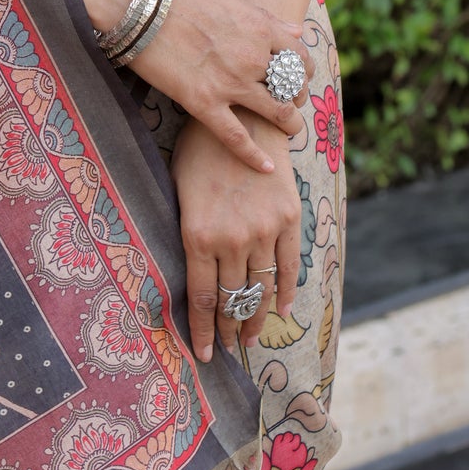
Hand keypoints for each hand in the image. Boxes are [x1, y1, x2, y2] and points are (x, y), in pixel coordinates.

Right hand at [125, 0, 312, 174]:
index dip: (305, 70)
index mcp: (260, 28)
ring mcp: (230, 83)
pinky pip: (236, 137)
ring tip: (291, 131)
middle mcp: (253, 57)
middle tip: (293, 103)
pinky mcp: (204, 103)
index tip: (301, 77)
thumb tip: (295, 29)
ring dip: (289, 125)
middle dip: (297, 97)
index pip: (299, 55)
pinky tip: (266, 167)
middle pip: (292, 86)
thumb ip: (263, 17)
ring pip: (276, 113)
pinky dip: (254, 156)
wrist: (142, 7)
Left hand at [170, 110, 302, 361]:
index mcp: (198, 234)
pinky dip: (286, 293)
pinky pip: (289, 267)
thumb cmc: (200, 148)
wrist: (243, 113)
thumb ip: (187, 233)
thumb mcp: (179, 189)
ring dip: (255, 318)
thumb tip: (188, 275)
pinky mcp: (289, 219)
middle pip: (231, 300)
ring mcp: (264, 230)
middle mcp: (232, 239)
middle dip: (227, 330)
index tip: (202, 356)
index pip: (203, 299)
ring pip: (260, 290)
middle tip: (226, 348)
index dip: (202, 332)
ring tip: (249, 337)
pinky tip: (281, 311)